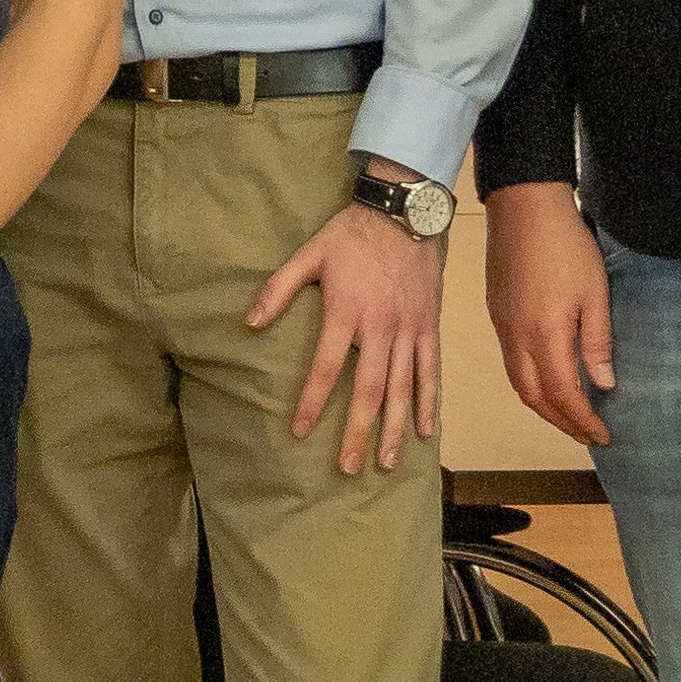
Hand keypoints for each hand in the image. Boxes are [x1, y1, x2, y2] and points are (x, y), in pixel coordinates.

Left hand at [252, 190, 441, 475]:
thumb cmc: (351, 235)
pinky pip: (431, 371)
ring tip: (386, 463)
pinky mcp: (430, 327)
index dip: (311, 401)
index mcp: (347, 311)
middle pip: (368, 390)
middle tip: (347, 468)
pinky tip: (426, 431)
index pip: (326, 367)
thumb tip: (249, 323)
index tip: (300, 432)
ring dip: (395, 429)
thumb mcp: (309, 254)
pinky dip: (429, 402)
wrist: (404, 213)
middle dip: (357, 432)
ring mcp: (409, 330)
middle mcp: (381, 327)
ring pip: (402, 389)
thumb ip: (278, 289)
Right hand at [484, 180, 614, 448]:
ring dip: (542, 405)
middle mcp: (516, 338)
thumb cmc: (568, 246)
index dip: (583, 420)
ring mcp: (501, 326)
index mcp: (544, 335)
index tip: (604, 436)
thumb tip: (603, 386)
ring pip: (517, 382)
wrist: (524, 206)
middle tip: (586, 435)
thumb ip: (597, 342)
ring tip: (567, 415)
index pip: (563, 394)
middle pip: (534, 397)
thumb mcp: (595, 293)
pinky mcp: (496, 313)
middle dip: (560, 422)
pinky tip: (546, 378)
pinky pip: (510, 362)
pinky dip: (529, 382)